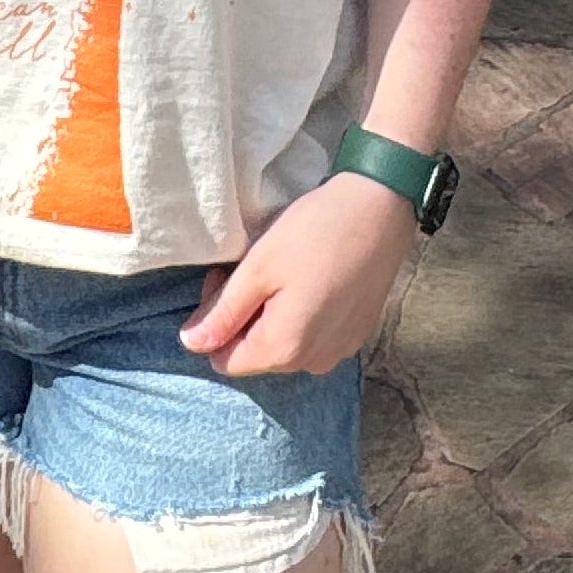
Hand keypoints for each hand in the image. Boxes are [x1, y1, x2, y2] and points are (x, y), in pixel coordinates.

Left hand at [178, 171, 418, 378]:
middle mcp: (313, 362)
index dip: (217, 320)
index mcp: (284, 350)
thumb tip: (192, 344)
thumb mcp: (258, 267)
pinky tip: (309, 275)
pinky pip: (313, 335)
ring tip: (281, 268)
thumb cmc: (314, 233)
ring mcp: (339, 350)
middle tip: (249, 266)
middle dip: (244, 314)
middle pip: (256, 352)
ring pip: (285, 343)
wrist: (381, 209)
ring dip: (273, 313)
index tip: (227, 277)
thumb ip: (224, 312)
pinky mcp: (356, 333)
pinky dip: (302, 312)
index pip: (225, 359)